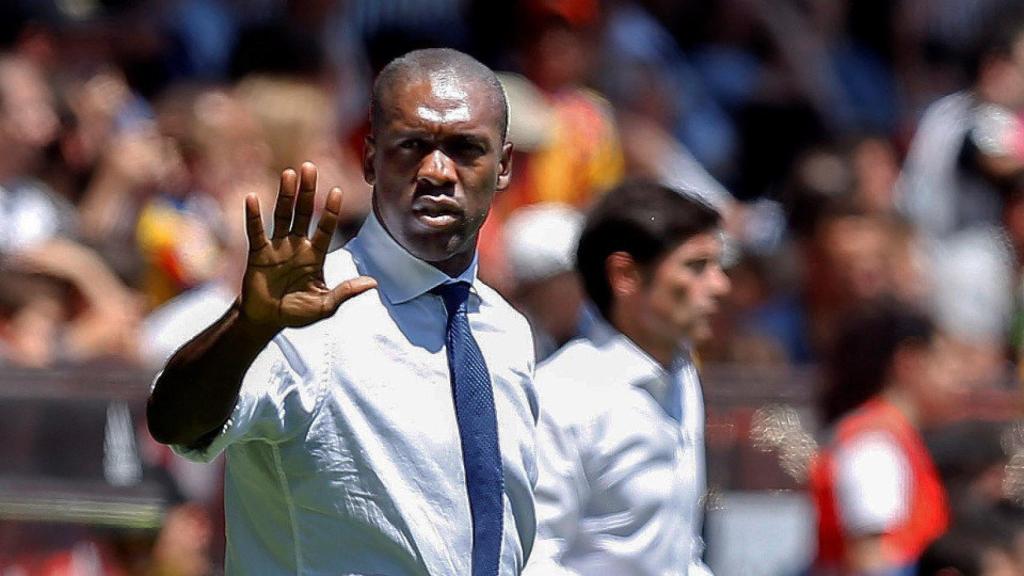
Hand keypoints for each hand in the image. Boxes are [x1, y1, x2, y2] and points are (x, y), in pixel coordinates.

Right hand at [241, 162, 375, 328]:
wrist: (267, 321)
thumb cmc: (297, 313)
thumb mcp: (325, 306)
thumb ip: (345, 292)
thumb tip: (373, 283)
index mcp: (315, 256)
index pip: (326, 228)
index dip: (331, 211)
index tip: (337, 190)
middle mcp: (297, 246)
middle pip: (304, 213)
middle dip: (308, 191)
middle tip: (310, 167)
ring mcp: (277, 247)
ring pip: (282, 216)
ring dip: (286, 195)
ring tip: (289, 174)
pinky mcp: (258, 254)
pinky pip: (257, 232)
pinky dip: (254, 216)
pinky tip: (253, 198)